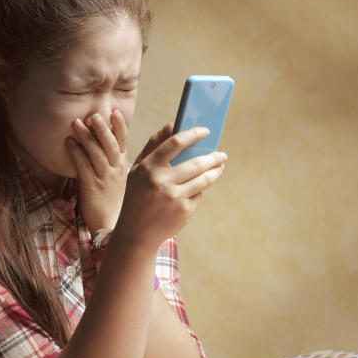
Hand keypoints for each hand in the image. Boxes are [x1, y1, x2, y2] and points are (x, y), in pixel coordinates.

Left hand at [66, 110, 128, 230]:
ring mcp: (105, 179)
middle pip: (111, 145)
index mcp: (124, 166)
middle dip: (103, 129)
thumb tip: (116, 149)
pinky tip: (69, 143)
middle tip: (94, 115)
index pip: (123, 142)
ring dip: (86, 137)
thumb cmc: (115, 201)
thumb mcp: (124, 179)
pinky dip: (76, 153)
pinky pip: (84, 167)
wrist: (110, 226)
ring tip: (77, 123)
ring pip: (97, 154)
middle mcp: (116, 170)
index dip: (119, 127)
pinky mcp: (92, 187)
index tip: (114, 112)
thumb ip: (122, 160)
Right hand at [113, 124, 227, 250]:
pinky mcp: (184, 211)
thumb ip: (153, 146)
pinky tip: (198, 188)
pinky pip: (198, 195)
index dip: (193, 135)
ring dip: (215, 171)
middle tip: (222, 154)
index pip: (175, 144)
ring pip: (203, 180)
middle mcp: (161, 181)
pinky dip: (199, 190)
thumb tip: (171, 125)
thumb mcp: (138, 170)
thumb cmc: (137, 196)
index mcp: (148, 167)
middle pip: (196, 163)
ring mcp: (174, 197)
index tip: (206, 131)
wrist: (136, 232)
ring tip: (220, 167)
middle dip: (213, 157)